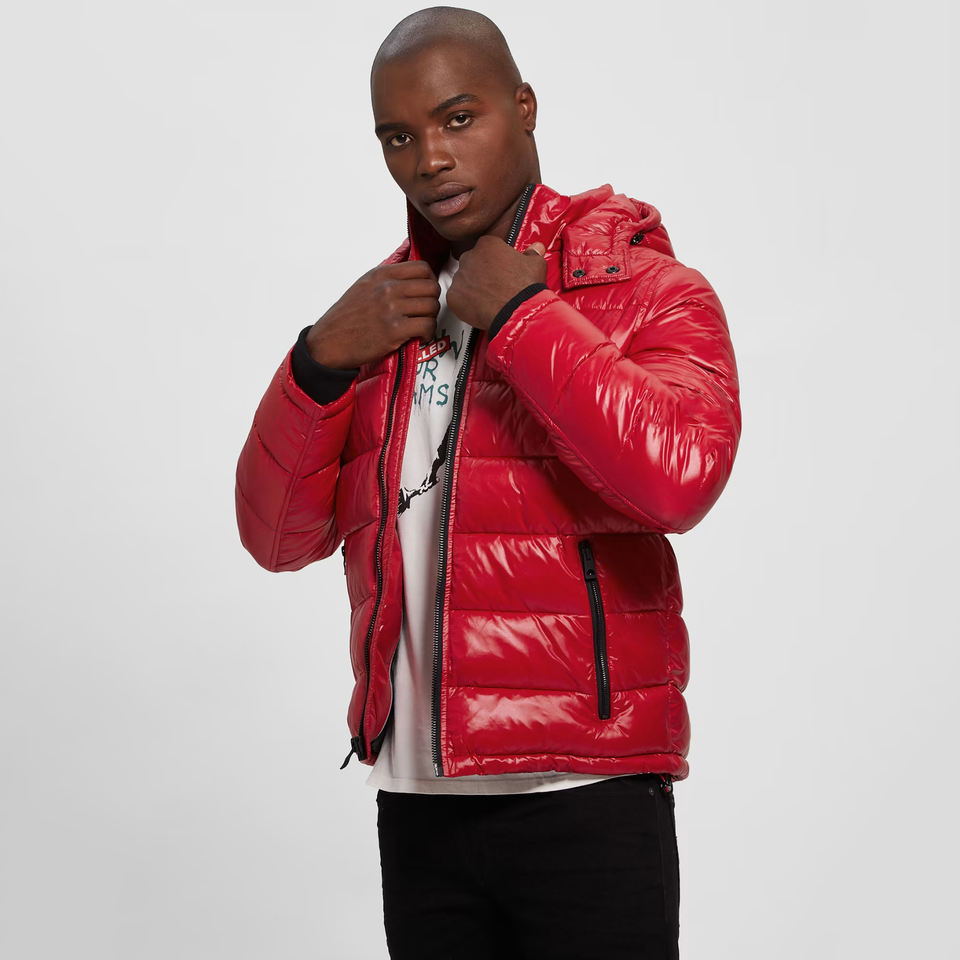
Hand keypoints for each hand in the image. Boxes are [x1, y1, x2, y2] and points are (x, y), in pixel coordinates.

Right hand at [305, 261, 440, 368]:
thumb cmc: (346, 317)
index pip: (422, 268)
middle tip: (424, 313)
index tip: (424, 294)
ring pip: (432, 306)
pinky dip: (427, 333)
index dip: (429, 281)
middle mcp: (387, 288)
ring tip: (421, 326)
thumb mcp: (363, 285)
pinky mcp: (394, 330)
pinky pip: (427, 325)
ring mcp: (391, 308)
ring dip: (431, 318)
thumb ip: (386, 278)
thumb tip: (411, 275)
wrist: (329, 342)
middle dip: (432, 301)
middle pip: (431, 287)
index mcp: (381, 274)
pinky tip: (418, 336)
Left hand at [447, 237, 546, 330]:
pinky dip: (464, 304)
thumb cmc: (524, 287)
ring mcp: (460, 277)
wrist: (516, 310)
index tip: (500, 269)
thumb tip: (536, 248)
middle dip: (480, 273)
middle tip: (493, 285)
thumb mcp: (536, 264)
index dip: (494, 260)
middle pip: (471, 263)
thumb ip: (532, 253)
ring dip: (472, 288)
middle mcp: (469, 257)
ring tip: (487, 299)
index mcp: (487, 244)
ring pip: (463, 281)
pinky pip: (456, 298)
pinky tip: (478, 308)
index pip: (486, 248)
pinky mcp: (453, 296)